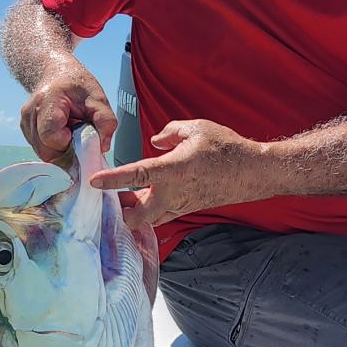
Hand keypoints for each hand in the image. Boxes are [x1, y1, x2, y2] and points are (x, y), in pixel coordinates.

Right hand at [20, 60, 116, 162]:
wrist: (55, 73)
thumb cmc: (76, 85)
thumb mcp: (97, 97)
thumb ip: (105, 121)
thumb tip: (103, 147)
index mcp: (47, 101)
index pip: (50, 137)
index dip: (66, 143)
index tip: (78, 133)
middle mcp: (30, 113)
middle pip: (45, 151)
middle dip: (65, 150)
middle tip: (77, 136)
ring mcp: (26, 123)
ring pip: (43, 153)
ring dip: (60, 150)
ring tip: (70, 131)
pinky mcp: (26, 130)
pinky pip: (41, 149)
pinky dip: (54, 147)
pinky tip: (61, 132)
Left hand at [89, 119, 276, 226]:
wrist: (252, 172)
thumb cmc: (226, 148)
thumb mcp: (196, 128)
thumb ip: (169, 132)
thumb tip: (155, 140)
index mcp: (173, 170)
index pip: (135, 176)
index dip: (112, 180)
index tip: (93, 181)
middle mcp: (174, 193)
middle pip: (138, 215)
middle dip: (121, 211)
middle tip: (111, 198)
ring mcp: (181, 205)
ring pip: (149, 218)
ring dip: (136, 212)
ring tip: (125, 198)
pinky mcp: (188, 209)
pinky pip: (162, 216)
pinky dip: (150, 211)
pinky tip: (145, 199)